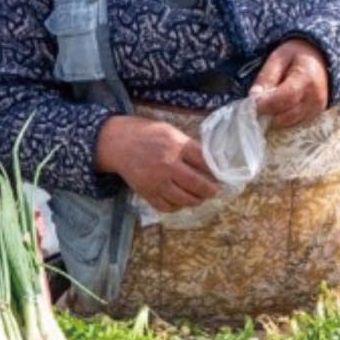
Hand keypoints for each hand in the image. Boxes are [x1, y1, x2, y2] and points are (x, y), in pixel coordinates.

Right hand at [95, 115, 218, 212]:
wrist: (118, 144)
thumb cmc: (147, 135)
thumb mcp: (170, 132)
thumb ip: (188, 146)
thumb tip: (209, 161)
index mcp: (176, 146)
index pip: (204, 162)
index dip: (215, 170)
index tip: (220, 175)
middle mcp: (167, 165)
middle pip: (197, 184)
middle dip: (210, 190)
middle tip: (213, 191)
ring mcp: (156, 181)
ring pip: (184, 199)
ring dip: (196, 201)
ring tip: (200, 198)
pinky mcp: (147, 193)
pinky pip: (166, 207)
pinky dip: (176, 207)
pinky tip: (180, 202)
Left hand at [251, 38, 329, 128]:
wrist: (320, 60)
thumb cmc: (296, 57)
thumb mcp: (278, 58)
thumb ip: (266, 77)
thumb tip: (254, 97)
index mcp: (308, 78)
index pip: (285, 98)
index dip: (266, 103)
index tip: (252, 103)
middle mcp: (316, 98)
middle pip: (285, 115)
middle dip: (267, 112)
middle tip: (257, 103)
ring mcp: (316, 110)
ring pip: (287, 122)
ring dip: (274, 116)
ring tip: (269, 102)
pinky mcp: (314, 117)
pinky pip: (292, 124)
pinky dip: (282, 118)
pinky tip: (279, 106)